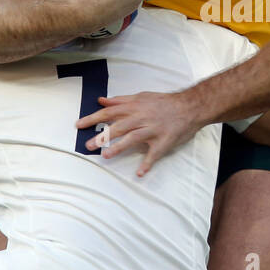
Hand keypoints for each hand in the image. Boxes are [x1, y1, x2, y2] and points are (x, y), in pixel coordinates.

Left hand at [77, 89, 204, 175]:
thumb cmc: (164, 102)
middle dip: (102, 136)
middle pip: (119, 126)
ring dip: (119, 147)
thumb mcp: (141, 96)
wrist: (191, 106)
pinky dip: (148, 163)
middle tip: (87, 145)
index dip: (93, 118)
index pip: (110, 112)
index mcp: (135, 107)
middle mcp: (142, 117)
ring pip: (134, 138)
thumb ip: (121, 100)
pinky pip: (155, 154)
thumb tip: (102, 100)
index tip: (79, 125)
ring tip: (106, 156)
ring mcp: (153, 130)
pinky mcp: (164, 141)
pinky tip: (139, 173)